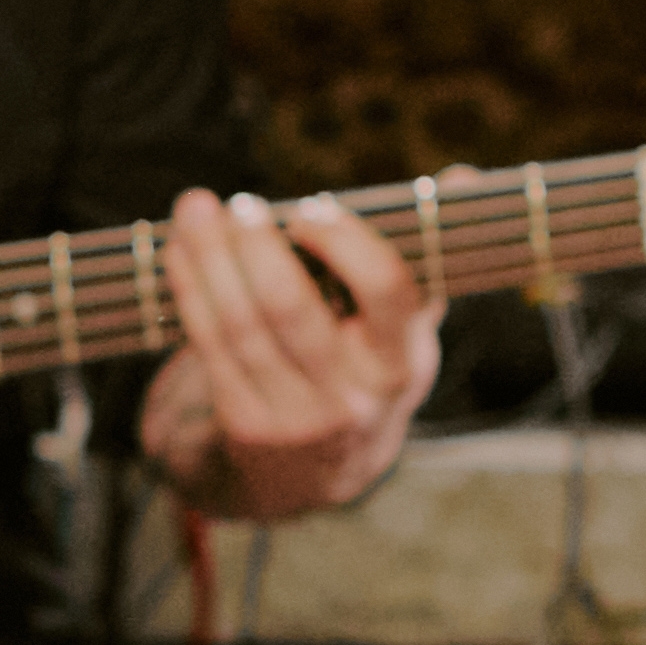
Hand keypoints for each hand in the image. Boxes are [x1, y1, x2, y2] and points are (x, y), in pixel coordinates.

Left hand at [149, 192, 441, 519]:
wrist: (325, 469)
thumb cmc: (367, 366)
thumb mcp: (407, 326)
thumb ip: (428, 250)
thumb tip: (465, 175)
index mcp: (403, 360)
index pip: (386, 292)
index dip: (346, 243)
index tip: (311, 210)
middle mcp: (354, 396)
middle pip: (294, 311)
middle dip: (258, 249)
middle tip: (240, 203)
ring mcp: (297, 417)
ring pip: (242, 327)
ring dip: (210, 260)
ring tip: (195, 210)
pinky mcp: (247, 426)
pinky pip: (211, 348)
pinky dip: (190, 292)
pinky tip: (181, 252)